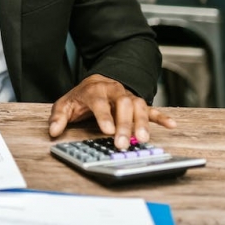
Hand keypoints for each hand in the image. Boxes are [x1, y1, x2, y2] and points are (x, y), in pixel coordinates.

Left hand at [47, 74, 176, 149]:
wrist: (99, 81)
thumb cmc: (82, 97)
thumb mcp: (65, 104)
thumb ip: (58, 118)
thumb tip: (53, 131)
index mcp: (95, 90)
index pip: (100, 102)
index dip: (104, 116)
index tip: (107, 131)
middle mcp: (114, 91)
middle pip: (123, 105)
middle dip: (124, 124)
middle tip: (123, 143)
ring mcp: (128, 97)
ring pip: (139, 106)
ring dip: (142, 122)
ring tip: (144, 139)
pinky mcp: (139, 103)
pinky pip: (152, 109)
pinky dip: (161, 117)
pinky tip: (171, 125)